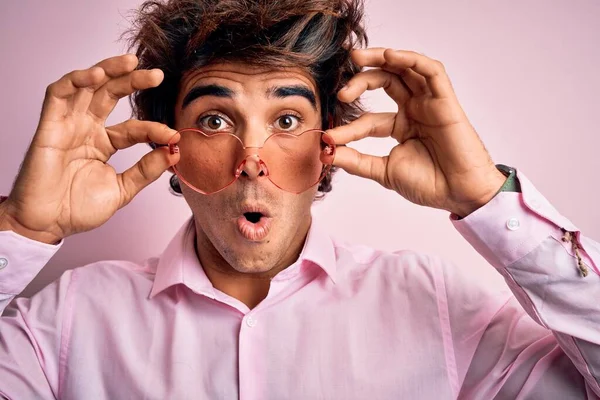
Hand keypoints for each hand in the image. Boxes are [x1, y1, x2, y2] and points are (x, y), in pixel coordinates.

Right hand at [0, 54, 180, 243]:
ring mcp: (68, 125)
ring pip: (87, 86)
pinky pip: (59, 94)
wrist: (47, 225)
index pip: (134, 128)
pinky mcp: (49, 126)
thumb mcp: (122, 189)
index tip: (173, 136)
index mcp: (104, 143)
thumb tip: (174, 152)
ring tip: (130, 63)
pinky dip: (77, 80)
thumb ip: (146, 170)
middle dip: (134, 81)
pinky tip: (97, 75)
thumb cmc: (77, 209)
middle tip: (157, 75)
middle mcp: (87, 129)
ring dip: (108, 70)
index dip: (153, 129)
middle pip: (111, 95)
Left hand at [327, 48, 505, 217]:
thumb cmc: (430, 184)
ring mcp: (429, 103)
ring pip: (405, 68)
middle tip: (341, 91)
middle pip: (385, 81)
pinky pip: (430, 71)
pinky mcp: (445, 100)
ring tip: (358, 58)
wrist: (459, 194)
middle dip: (361, 79)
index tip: (330, 137)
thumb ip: (356, 160)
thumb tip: (326, 151)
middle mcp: (414, 110)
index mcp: (401, 126)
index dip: (349, 126)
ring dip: (381, 59)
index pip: (368, 118)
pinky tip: (390, 56)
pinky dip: (411, 60)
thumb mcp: (384, 171)